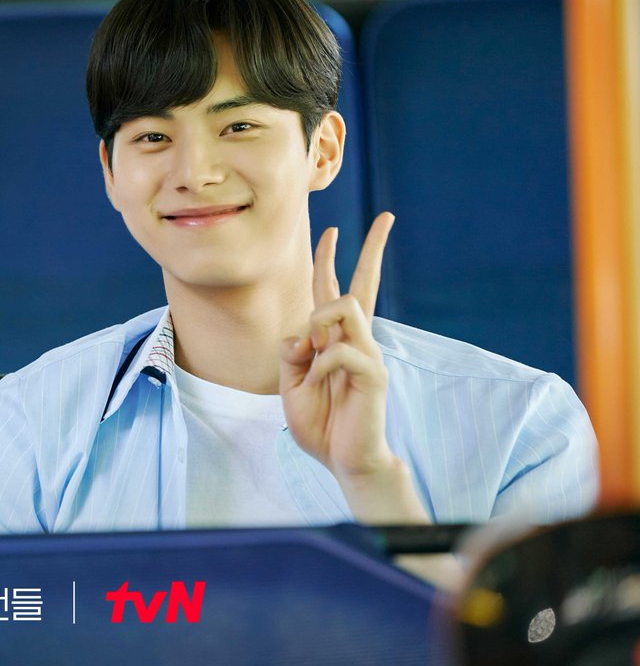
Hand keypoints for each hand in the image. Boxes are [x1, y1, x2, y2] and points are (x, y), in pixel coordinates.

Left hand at [279, 212, 396, 482]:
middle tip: (387, 217)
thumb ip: (292, 354)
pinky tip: (320, 384)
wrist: (345, 461)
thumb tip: (302, 330)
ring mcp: (368, 355)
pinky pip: (341, 350)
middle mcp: (356, 341)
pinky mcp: (373, 374)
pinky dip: (321, 364)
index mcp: (335, 341)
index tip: (332, 232)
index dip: (329, 262)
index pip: (331, 292)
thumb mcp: (292, 385)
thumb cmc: (321, 425)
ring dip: (320, 321)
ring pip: (347, 306)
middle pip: (362, 285)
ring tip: (314, 353)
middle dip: (373, 249)